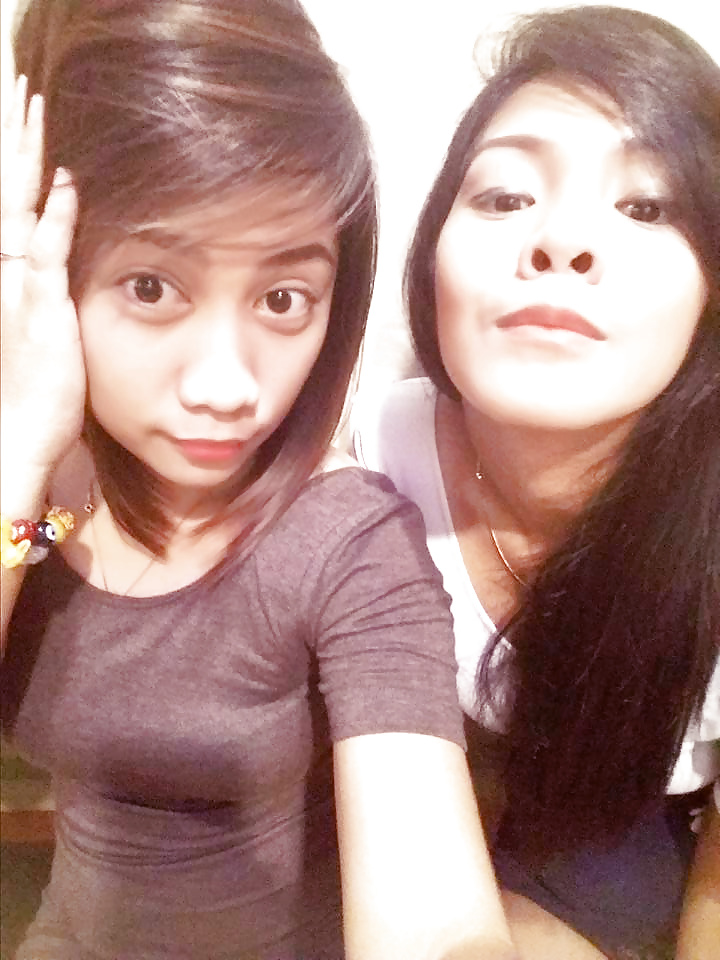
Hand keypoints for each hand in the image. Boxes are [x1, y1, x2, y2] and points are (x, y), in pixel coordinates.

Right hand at [1, 76, 84, 489]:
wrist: (14, 438)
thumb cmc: (31, 392)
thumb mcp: (38, 330)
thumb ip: (46, 287)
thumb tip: (63, 257)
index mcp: (4, 273)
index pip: (7, 199)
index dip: (14, 154)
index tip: (24, 110)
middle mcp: (2, 270)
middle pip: (4, 188)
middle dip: (11, 135)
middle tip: (18, 84)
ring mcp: (16, 285)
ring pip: (17, 205)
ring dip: (26, 155)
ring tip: (30, 104)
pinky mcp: (38, 308)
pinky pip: (46, 252)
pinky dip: (54, 215)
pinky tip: (64, 180)